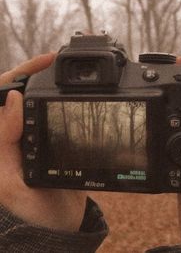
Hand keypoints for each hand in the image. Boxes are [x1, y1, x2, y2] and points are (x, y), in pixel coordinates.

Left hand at [0, 53, 86, 231]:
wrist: (61, 227)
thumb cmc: (34, 214)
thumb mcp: (12, 185)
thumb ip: (5, 144)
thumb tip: (13, 100)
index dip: (18, 76)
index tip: (43, 63)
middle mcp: (10, 137)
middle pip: (16, 95)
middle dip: (32, 74)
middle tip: (56, 61)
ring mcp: (28, 139)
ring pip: (33, 103)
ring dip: (45, 86)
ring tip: (62, 72)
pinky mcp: (43, 143)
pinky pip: (48, 115)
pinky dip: (57, 102)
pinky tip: (68, 97)